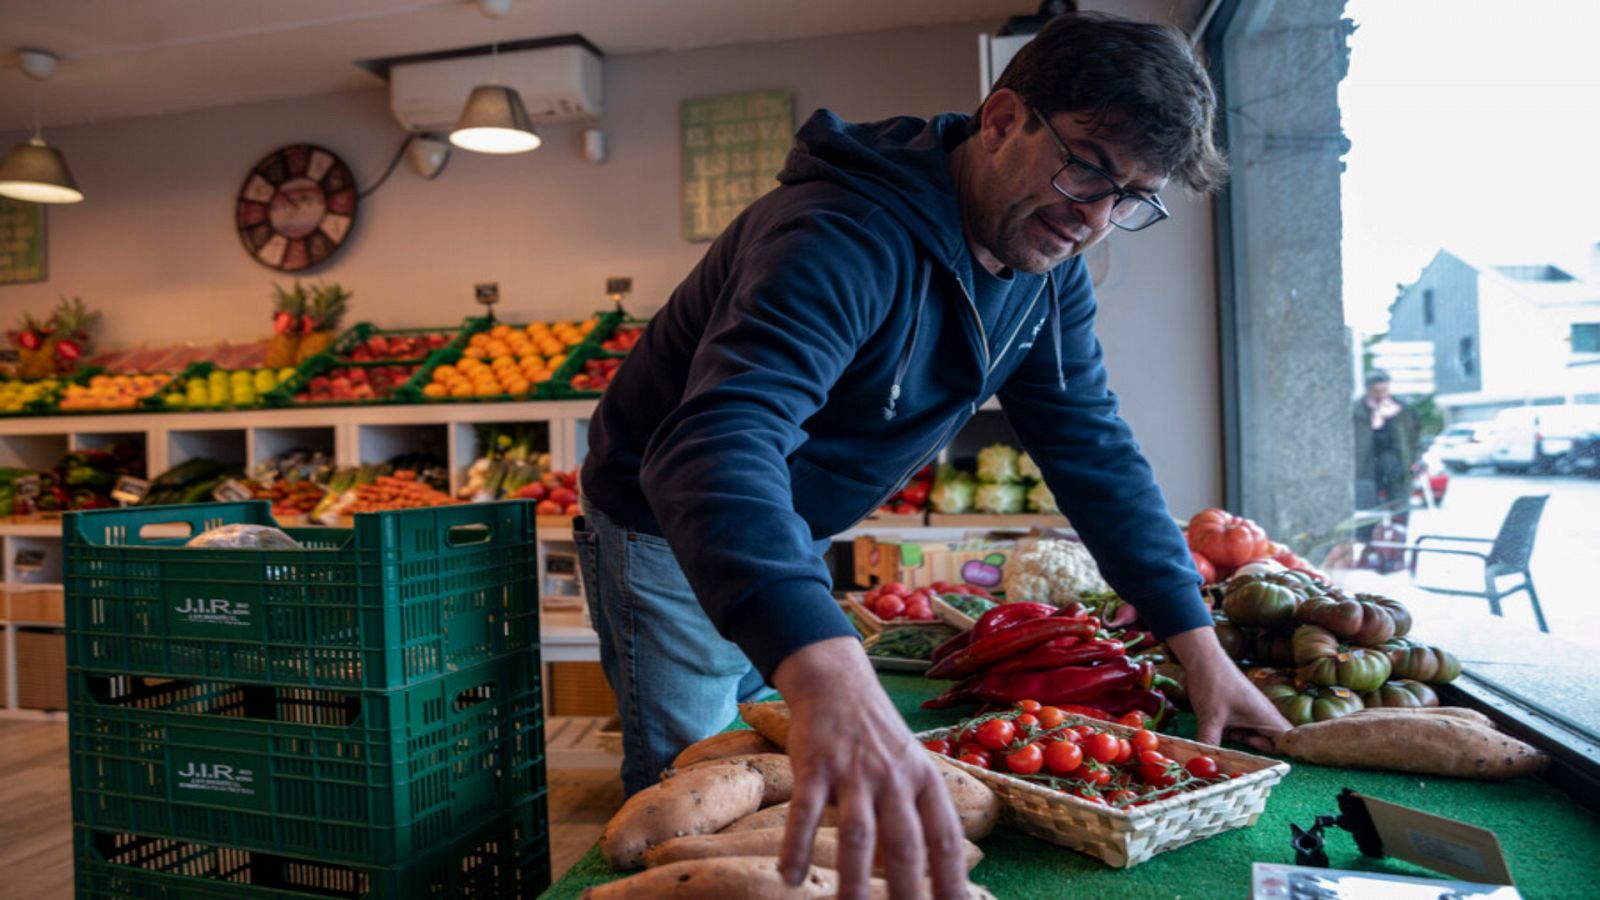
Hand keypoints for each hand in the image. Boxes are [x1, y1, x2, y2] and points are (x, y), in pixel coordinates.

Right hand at [772, 637, 967, 899]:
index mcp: (924, 779)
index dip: (951, 878)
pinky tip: (789, 875)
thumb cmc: (876, 737)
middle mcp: (894, 777)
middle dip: (906, 891)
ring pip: (859, 833)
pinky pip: (805, 811)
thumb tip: (899, 874)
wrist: (837, 683)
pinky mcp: (816, 765)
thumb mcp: (906, 770)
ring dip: (854, 879)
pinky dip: (796, 845)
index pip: (944, 836)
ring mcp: (854, 771)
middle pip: (905, 843)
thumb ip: (908, 818)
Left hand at [1166, 626, 1289, 752]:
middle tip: (1237, 756)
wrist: (1202, 658)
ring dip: (1243, 744)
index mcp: (1267, 718)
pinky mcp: (1241, 711)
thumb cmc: (1213, 683)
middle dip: (1257, 754)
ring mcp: (1253, 714)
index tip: (1271, 766)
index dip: (1286, 755)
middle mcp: (1264, 717)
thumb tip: (1204, 764)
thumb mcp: (1210, 718)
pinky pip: (1244, 730)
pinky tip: (1218, 733)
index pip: (1289, 743)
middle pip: (1272, 745)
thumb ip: (1210, 742)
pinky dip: (1234, 736)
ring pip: (1256, 738)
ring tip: (1226, 741)